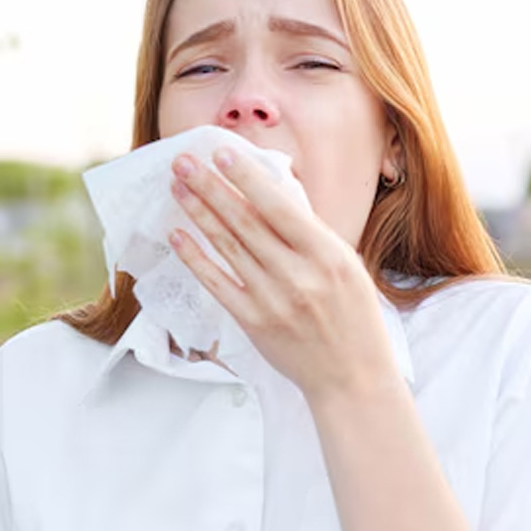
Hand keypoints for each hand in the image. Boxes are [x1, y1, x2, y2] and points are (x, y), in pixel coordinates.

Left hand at [166, 146, 398, 400]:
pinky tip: (177, 235)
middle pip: (245, 221)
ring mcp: (273, 300)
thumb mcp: (345, 265)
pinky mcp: (253, 321)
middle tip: (183, 161)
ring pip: (227, 247)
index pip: (280, 207)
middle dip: (210, 187)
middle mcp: (299, 275)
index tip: (222, 153)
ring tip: (177, 187)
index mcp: (328, 255)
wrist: (353, 377)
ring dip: (198, 213)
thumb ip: (308, 233)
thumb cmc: (352, 315)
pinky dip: (195, 257)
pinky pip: (216, 283)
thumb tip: (267, 192)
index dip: (247, 178)